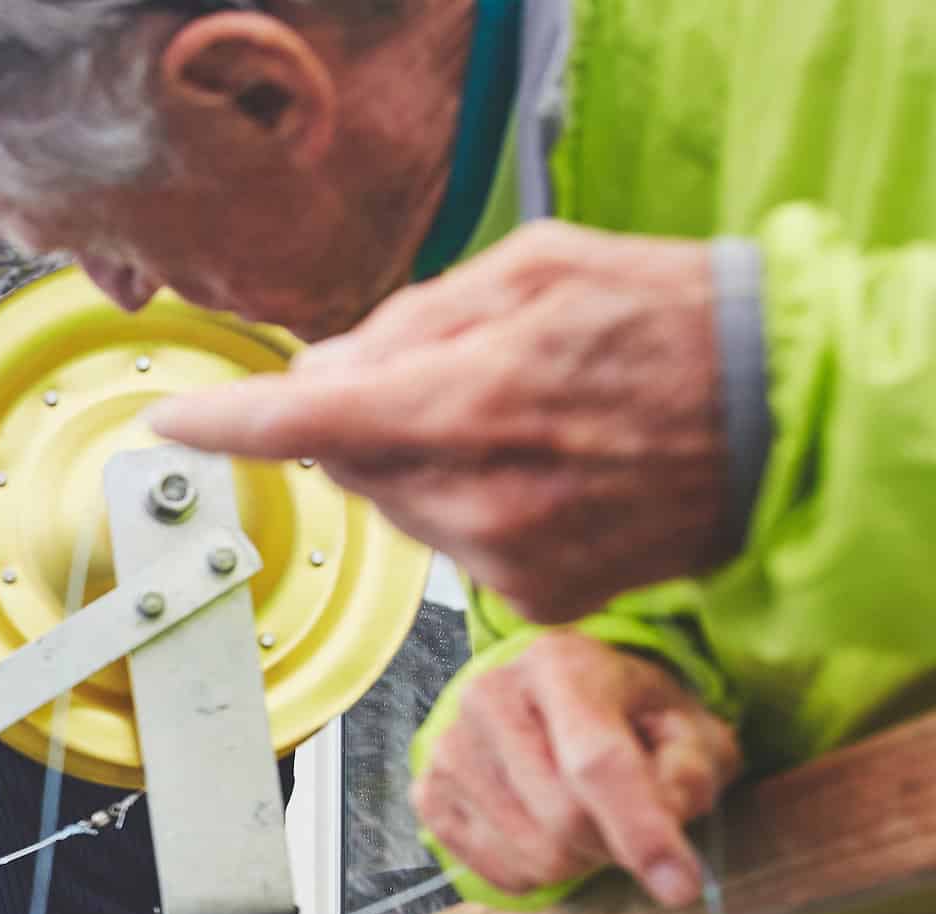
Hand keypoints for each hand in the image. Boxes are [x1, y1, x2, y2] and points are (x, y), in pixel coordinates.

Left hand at [147, 223, 736, 623]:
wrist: (785, 416)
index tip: (174, 423)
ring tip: (518, 419)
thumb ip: (407, 323)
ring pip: (397, 508)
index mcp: (464, 401)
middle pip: (347, 465)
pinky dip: (471, 506)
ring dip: (420, 464)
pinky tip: (540, 472)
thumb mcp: (533, 269)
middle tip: (448, 375)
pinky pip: (453, 547)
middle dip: (363, 419)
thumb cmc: (669, 324)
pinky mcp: (533, 599)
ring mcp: (503, 559)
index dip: (225, 425)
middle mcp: (473, 496)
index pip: (302, 425)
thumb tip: (321, 373)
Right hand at [414, 631, 740, 904]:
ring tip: (588, 817)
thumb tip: (665, 819)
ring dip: (579, 859)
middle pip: (565, 818)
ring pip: (534, 855)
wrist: (553, 702)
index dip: (641, 829)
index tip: (681, 887)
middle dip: (615, 842)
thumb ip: (690, 769)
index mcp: (561, 665)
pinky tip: (548, 829)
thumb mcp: (687, 726)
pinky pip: (500, 871)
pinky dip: (540, 870)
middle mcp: (490, 697)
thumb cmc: (628, 715)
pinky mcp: (429, 793)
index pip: (596, 760)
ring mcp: (449, 748)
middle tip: (633, 825)